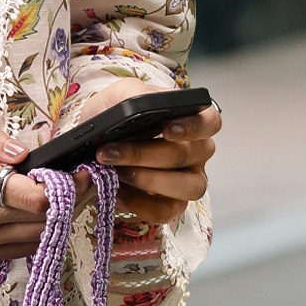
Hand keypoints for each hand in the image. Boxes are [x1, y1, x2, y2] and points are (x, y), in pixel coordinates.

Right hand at [0, 115, 89, 261]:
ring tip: (62, 193)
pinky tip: (33, 211)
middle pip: (46, 220)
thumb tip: (27, 153)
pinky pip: (18, 249)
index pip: (39, 197)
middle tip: (81, 179)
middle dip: (71, 201)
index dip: (68, 185)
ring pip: (36, 238)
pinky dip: (34, 233)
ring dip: (56, 219)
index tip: (80, 169)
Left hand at [78, 80, 219, 224]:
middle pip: (185, 155)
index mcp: (190, 120)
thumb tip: (138, 108)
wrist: (94, 142)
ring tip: (116, 172)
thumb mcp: (120, 95)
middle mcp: (196, 152)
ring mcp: (188, 180)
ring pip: (186, 187)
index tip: (167, 129)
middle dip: (142, 154)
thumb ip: (132, 96)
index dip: (193, 127)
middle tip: (108, 152)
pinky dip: (139, 202)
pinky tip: (118, 191)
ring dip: (146, 179)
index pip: (210, 122)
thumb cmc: (116, 115)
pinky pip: (166, 211)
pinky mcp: (172, 205)